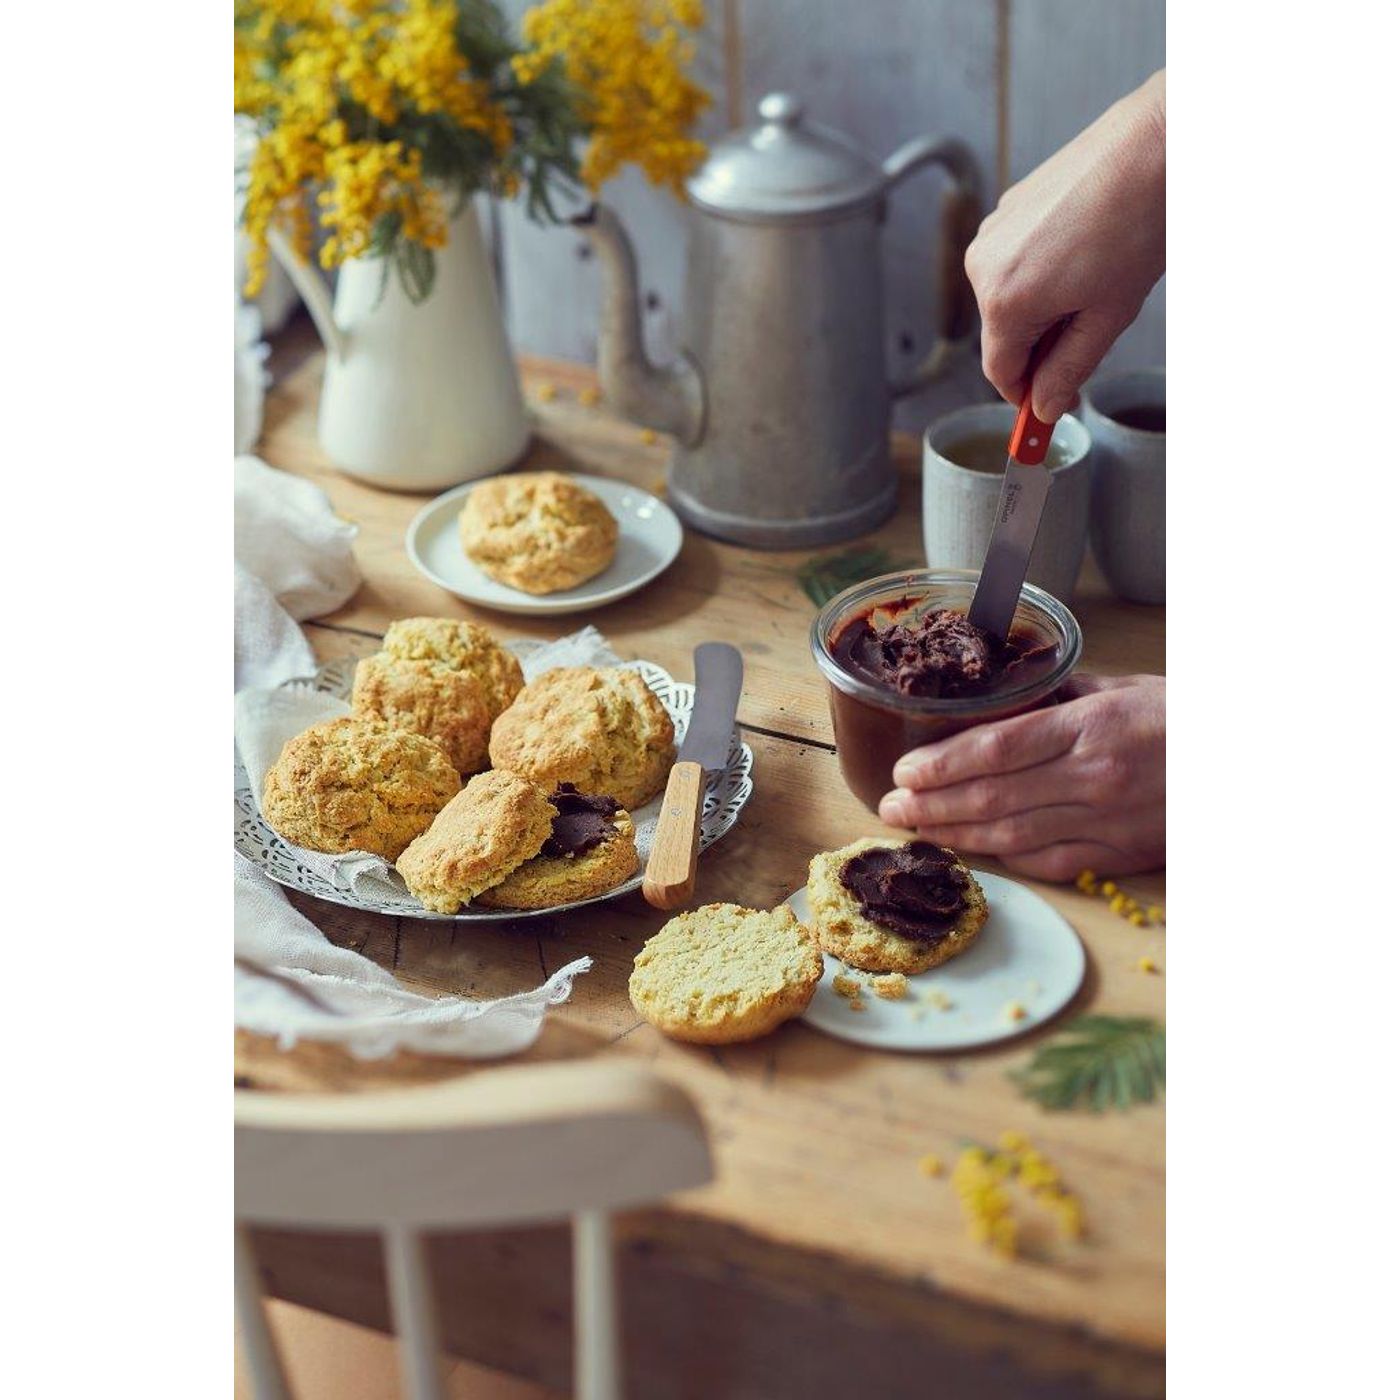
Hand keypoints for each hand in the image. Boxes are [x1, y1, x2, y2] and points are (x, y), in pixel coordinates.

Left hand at [877, 674, 1164, 881]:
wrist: (1249, 764)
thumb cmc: (1184, 715)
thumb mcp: (1122, 687)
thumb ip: (1059, 695)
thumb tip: (1002, 699)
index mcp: (1090, 726)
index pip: (997, 749)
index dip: (942, 764)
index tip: (903, 772)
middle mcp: (1092, 776)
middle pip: (992, 796)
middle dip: (931, 805)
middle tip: (888, 810)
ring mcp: (1106, 820)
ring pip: (1013, 834)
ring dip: (956, 836)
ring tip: (915, 833)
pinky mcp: (1121, 853)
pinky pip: (1051, 861)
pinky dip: (1006, 858)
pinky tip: (972, 853)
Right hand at [965, 69, 1165, 421]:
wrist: (1154, 145)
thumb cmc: (1137, 224)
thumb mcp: (1108, 316)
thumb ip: (1068, 370)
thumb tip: (1045, 407)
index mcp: (1004, 301)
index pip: (1000, 373)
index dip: (1025, 397)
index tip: (1045, 413)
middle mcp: (984, 267)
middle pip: (1003, 335)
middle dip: (1040, 347)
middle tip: (1091, 333)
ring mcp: (993, 233)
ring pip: (1009, 299)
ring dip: (1043, 308)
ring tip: (1094, 282)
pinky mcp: (1008, 209)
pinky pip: (1015, 263)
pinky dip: (1042, 273)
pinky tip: (1083, 254)